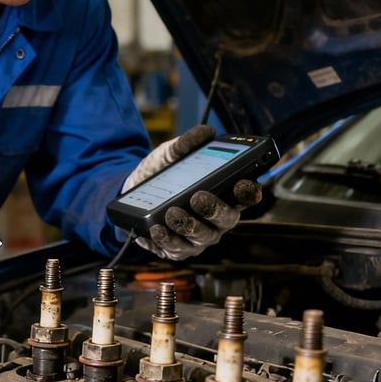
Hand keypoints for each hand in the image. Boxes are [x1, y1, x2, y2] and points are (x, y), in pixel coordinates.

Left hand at [122, 125, 263, 260]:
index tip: (242, 183)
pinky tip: (157, 229)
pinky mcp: (179, 248)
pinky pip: (177, 249)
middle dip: (214, 210)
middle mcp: (217, 218)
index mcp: (224, 193)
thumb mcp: (170, 154)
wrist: (132, 190)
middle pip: (227, 219)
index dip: (248, 191)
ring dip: (188, 226)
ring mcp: (199, 236)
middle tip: (198, 198)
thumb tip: (205, 132)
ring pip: (202, 237)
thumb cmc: (162, 173)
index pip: (246, 195)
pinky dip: (166, 239)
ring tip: (171, 213)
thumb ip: (187, 143)